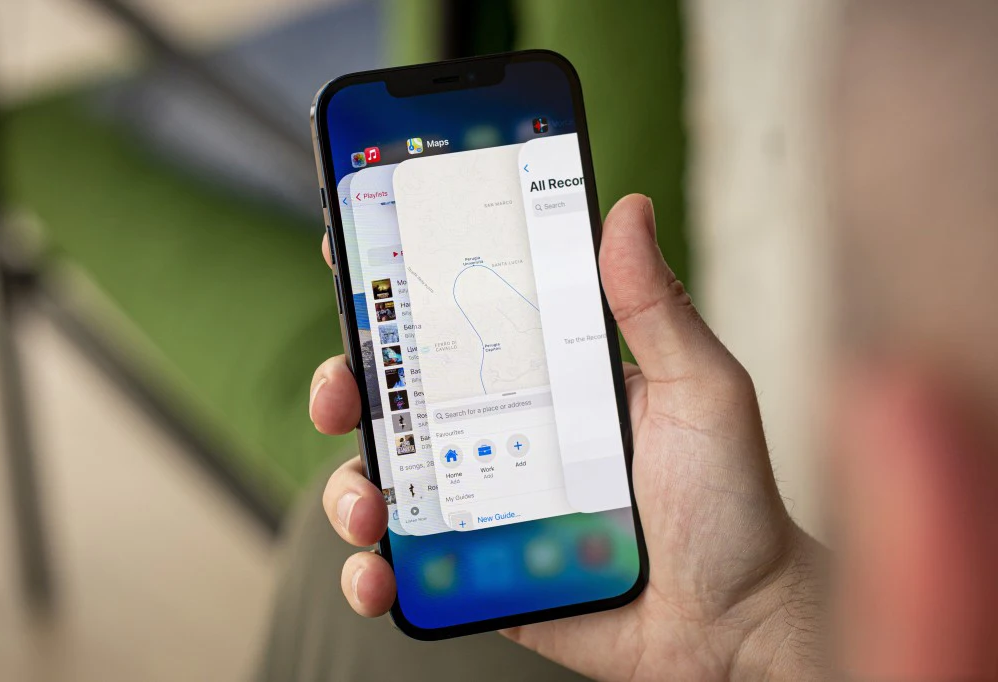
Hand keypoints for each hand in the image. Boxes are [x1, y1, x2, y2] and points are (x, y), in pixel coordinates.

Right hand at [310, 195, 823, 680]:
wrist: (732, 625)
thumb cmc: (728, 502)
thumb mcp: (700, 391)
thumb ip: (656, 308)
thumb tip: (628, 209)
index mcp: (546, 379)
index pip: (460, 321)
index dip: (399, 291)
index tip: (356, 257)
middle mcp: (504, 432)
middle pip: (399, 396)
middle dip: (346, 382)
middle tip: (341, 391)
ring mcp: (485, 502)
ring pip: (385, 478)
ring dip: (347, 485)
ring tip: (368, 506)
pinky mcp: (476, 571)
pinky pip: (405, 565)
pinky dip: (370, 572)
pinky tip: (380, 575)